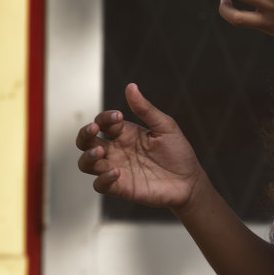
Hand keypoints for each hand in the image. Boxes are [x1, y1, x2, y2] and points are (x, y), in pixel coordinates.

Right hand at [75, 83, 204, 209]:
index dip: (105, 117)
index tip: (118, 116)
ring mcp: (116, 169)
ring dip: (87, 156)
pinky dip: (103, 179)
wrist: (189, 181)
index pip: (103, 122)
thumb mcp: (165, 126)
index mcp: (125, 133)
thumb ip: (146, 109)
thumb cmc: (178, 152)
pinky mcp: (120, 187)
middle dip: (84, 134)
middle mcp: (116, 150)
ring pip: (86, 163)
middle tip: (93, 130)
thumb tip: (131, 86)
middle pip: (86, 141)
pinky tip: (116, 172)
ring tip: (100, 152)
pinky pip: (100, 185)